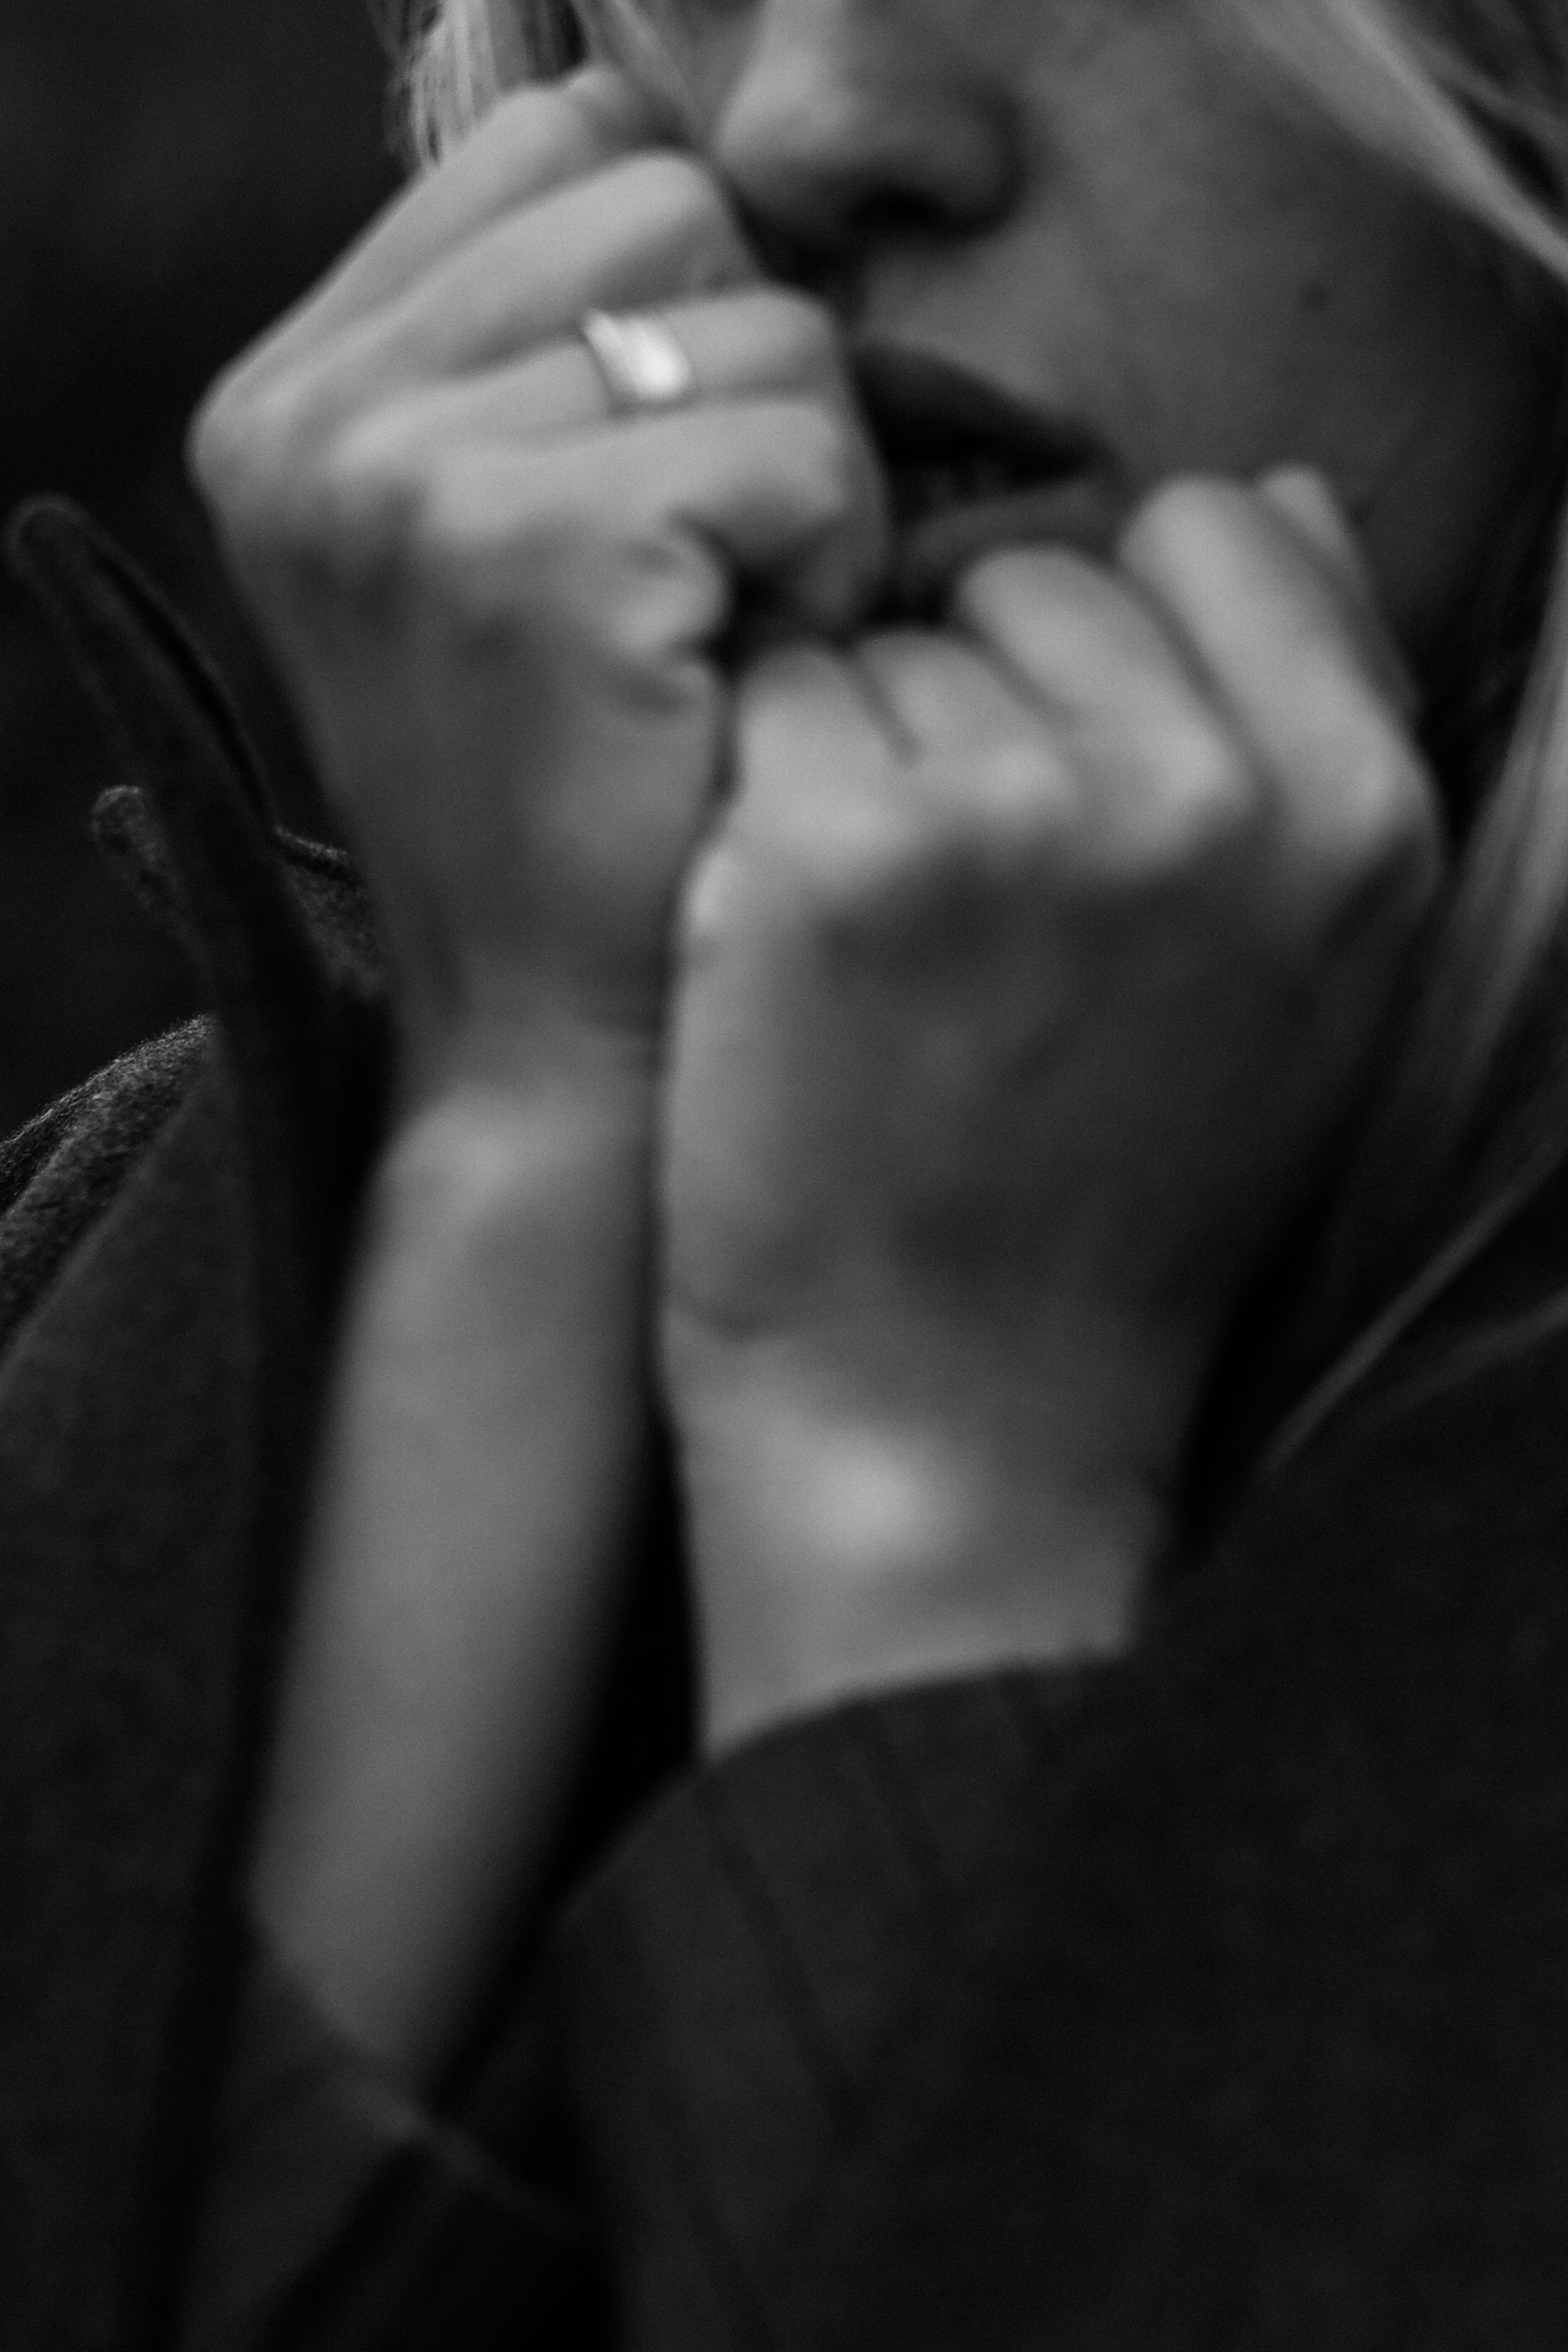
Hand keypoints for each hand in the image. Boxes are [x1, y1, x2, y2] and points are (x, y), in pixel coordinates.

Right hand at [190, 68, 885, 1086]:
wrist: (554, 1055)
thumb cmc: (581, 814)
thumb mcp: (495, 567)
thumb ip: (545, 368)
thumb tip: (723, 215)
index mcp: (294, 400)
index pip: (566, 149)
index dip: (678, 290)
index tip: (670, 476)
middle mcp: (315, 418)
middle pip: (667, 205)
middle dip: (746, 381)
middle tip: (710, 578)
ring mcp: (408, 479)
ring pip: (762, 319)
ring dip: (806, 483)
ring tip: (731, 643)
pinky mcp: (541, 553)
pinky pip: (807, 445)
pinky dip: (837, 564)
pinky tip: (764, 683)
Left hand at [660, 471, 1442, 1750]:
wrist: (956, 1422)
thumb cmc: (1116, 1201)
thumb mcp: (1307, 972)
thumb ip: (1311, 716)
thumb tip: (1264, 491)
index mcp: (1358, 811)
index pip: (1209, 527)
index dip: (1112, 638)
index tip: (1073, 776)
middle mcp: (1211, 793)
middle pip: (1035, 573)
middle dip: (983, 694)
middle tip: (971, 898)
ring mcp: (1019, 815)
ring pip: (892, 637)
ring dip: (869, 753)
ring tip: (892, 947)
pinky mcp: (833, 857)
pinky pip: (775, 703)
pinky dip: (760, 803)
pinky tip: (792, 945)